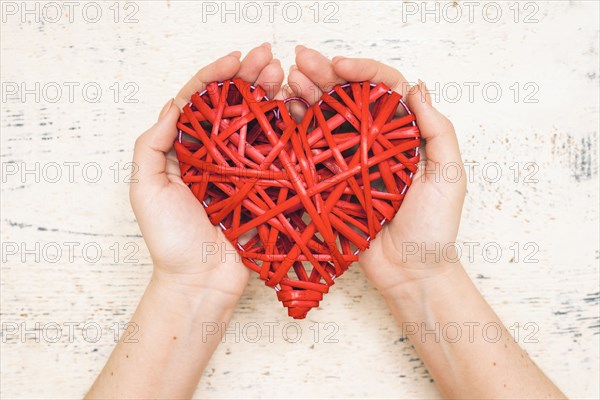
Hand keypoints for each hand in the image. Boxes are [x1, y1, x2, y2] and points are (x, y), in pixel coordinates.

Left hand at [130, 43, 283, 307]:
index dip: (216, 76)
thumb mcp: (146, 189)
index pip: (200, 102)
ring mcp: (242, 169)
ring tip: (284, 76)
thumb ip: (152, 144)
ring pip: (257, 123)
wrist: (201, 282)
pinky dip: (286, 129)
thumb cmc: (170, 240)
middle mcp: (214, 154)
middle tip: (269, 58)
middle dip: (249, 78)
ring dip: (270, 96)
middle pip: (232, 106)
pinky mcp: (265, 186)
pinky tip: (295, 109)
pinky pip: (276, 153)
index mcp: (184, 149)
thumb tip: (174, 105)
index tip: (235, 59)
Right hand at [290, 45, 466, 298]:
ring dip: (307, 95)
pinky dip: (296, 129)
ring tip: (287, 79)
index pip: (383, 90)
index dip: (362, 72)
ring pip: (327, 119)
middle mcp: (374, 142)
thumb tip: (416, 86)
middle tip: (301, 60)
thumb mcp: (449, 175)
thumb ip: (437, 130)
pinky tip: (284, 111)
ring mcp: (349, 161)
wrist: (410, 271)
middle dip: (325, 75)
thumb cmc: (435, 227)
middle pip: (348, 99)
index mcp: (404, 134)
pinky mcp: (330, 182)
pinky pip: (312, 152)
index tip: (340, 66)